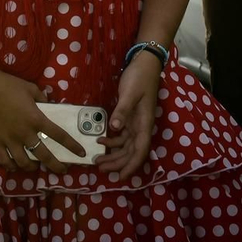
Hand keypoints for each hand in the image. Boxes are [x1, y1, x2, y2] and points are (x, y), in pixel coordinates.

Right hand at [0, 64, 86, 174]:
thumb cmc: (8, 85)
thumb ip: (41, 98)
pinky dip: (10, 165)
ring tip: (34, 167)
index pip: (59, 136)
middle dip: (56, 166)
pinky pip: (4, 160)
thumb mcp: (30, 88)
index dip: (72, 146)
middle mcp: (25, 133)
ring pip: (24, 162)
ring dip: (31, 167)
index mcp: (36, 119)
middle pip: (44, 156)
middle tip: (62, 170)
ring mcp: (9, 139)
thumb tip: (47, 103)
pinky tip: (13, 166)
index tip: (81, 153)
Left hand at [96, 53, 160, 179]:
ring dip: (113, 154)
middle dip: (117, 163)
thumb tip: (114, 129)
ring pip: (125, 146)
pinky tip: (100, 141)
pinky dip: (112, 141)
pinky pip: (122, 135)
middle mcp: (142, 127)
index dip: (131, 166)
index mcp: (144, 124)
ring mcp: (136, 123)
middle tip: (100, 169)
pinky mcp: (130, 117)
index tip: (120, 177)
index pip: (139, 151)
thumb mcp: (130, 93)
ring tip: (97, 160)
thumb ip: (122, 110)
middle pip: (131, 152)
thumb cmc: (139, 78)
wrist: (144, 64)